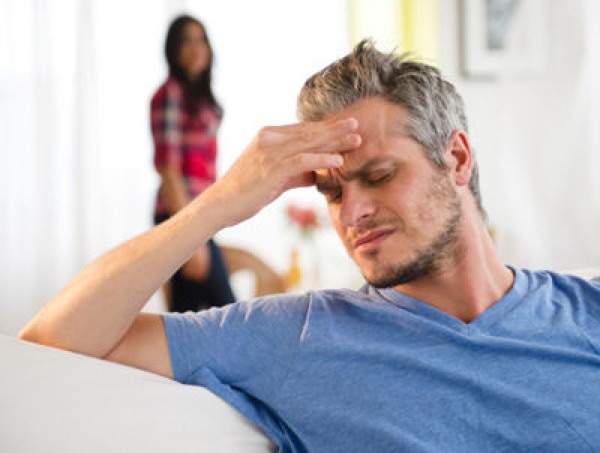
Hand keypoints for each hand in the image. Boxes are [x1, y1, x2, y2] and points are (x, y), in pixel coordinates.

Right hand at [204, 118, 360, 226]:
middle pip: (309, 131)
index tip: (347, 128)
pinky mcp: (271, 169)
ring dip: (334, 140)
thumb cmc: (247, 192)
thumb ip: (295, 173)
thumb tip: (317, 175)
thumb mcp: (275, 178)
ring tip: (356, 139)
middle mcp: (269, 139)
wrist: (221, 204)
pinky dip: (321, 159)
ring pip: (308, 142)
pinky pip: (302, 160)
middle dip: (335, 128)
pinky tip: (338, 160)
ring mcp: (269, 153)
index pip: (303, 129)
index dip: (326, 128)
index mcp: (268, 136)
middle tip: (358, 124)